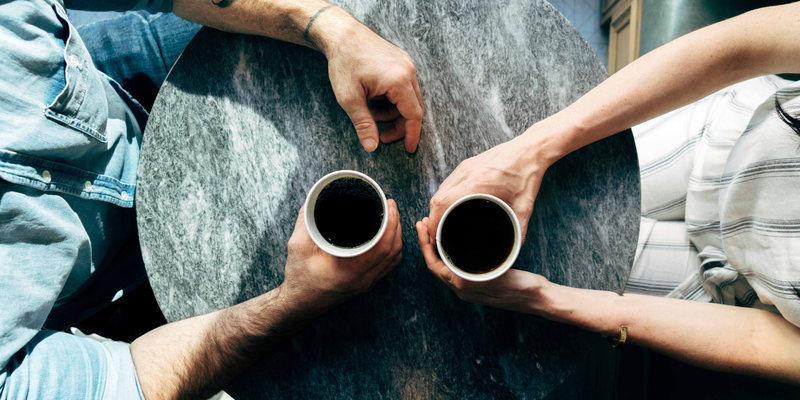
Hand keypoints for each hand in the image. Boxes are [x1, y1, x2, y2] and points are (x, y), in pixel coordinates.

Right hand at [281, 199, 402, 315]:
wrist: (299, 304)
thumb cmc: (298, 277)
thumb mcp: (298, 246)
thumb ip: (306, 220)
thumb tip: (314, 200)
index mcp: (349, 270)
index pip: (382, 247)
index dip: (391, 224)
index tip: (389, 205)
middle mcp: (362, 279)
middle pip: (393, 251)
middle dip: (396, 224)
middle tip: (391, 205)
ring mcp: (366, 284)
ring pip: (394, 259)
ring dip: (396, 236)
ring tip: (392, 216)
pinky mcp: (366, 284)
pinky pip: (388, 266)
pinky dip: (392, 249)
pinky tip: (388, 236)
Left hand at [320, 10, 423, 152]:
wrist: (341, 33)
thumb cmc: (344, 62)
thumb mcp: (350, 98)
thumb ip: (363, 124)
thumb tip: (372, 147)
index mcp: (399, 81)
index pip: (414, 115)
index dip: (411, 135)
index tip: (408, 149)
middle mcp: (408, 71)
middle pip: (414, 108)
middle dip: (399, 125)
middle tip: (382, 136)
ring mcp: (406, 64)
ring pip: (409, 98)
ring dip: (394, 112)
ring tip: (372, 114)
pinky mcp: (401, 61)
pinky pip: (404, 86)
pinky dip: (393, 99)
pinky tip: (376, 100)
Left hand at [415, 218, 546, 312]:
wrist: (538, 297)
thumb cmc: (521, 288)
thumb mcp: (497, 280)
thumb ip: (474, 278)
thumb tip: (453, 273)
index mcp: (463, 288)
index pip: (434, 265)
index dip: (425, 245)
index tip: (422, 226)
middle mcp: (462, 288)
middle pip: (436, 263)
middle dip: (427, 242)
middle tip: (423, 222)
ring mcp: (469, 284)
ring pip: (445, 263)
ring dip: (437, 245)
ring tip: (434, 226)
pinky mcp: (478, 279)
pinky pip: (456, 263)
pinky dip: (450, 249)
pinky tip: (454, 238)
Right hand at [427, 134, 547, 244]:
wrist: (530, 150)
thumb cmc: (528, 175)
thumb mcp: (525, 207)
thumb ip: (519, 231)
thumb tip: (515, 250)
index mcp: (479, 183)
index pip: (443, 203)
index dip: (434, 222)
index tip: (435, 237)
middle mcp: (467, 173)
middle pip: (437, 198)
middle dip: (433, 218)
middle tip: (437, 235)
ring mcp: (465, 167)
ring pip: (440, 190)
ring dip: (437, 207)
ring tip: (440, 223)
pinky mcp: (466, 164)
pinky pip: (447, 183)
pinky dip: (444, 197)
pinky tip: (449, 206)